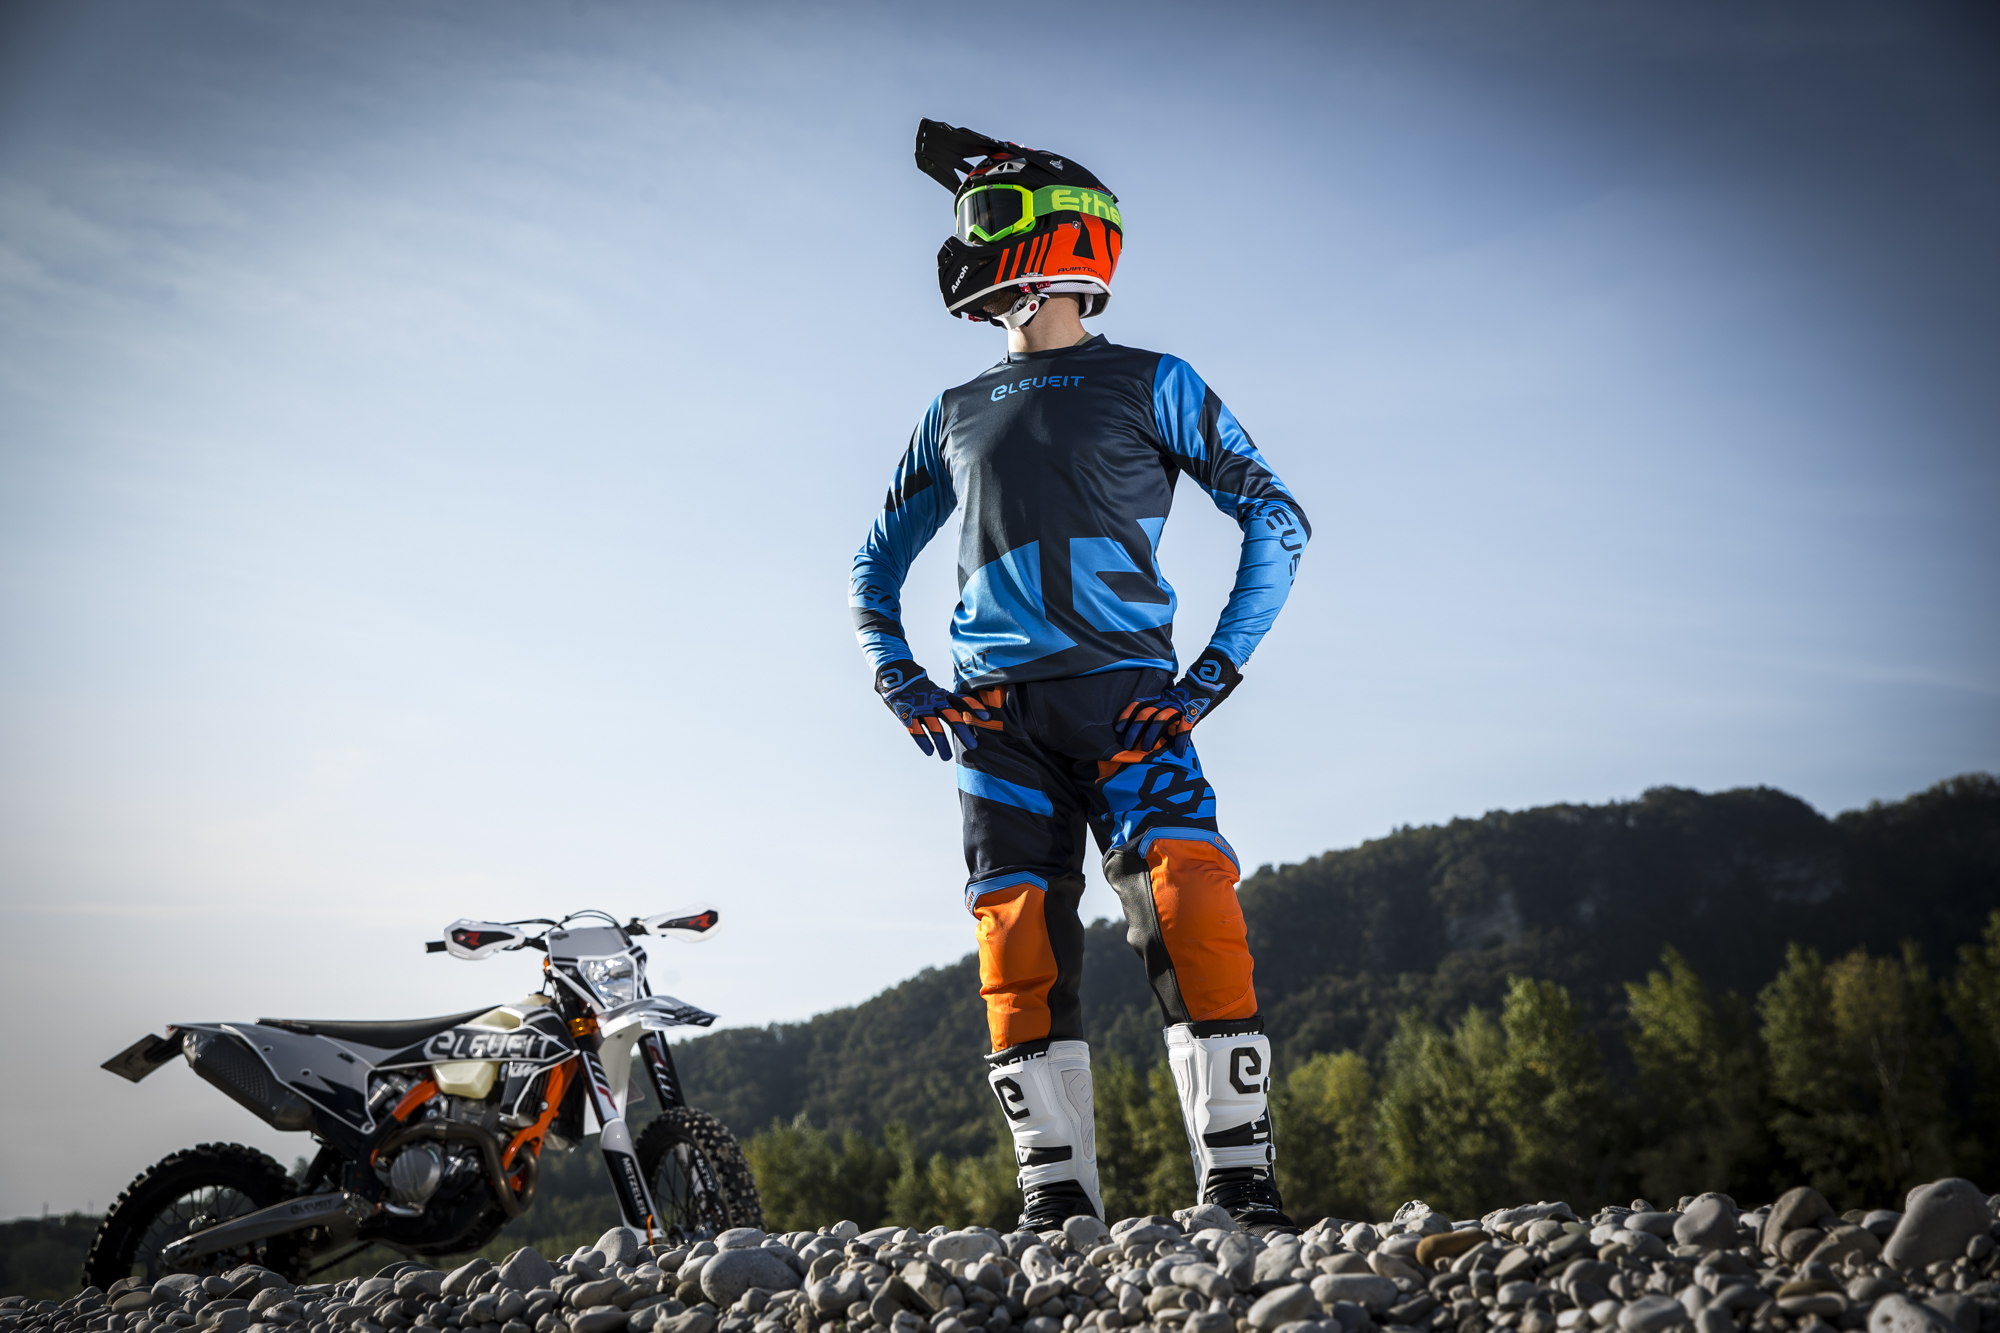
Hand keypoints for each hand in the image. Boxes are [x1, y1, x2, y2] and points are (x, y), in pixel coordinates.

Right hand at [875, 660, 992, 760]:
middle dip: (963, 731)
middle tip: (973, 746)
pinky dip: (923, 740)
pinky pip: (915, 728)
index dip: (974, 707)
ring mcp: (920, 707)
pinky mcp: (906, 713)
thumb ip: (948, 704)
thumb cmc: (920, 689)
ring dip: (942, 742)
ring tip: (947, 757)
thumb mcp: (936, 692)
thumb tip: (969, 718)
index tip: (987, 717)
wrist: (895, 675)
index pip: (961, 700)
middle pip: (951, 716)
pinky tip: (929, 751)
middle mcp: (933, 700)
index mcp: (942, 695)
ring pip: (934, 726)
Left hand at [1115, 649, 1241, 756]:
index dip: (1127, 715)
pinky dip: (1181, 740)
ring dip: (1152, 735)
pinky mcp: (1191, 713)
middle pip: (1146, 713)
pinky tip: (1178, 752)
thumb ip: (1155, 710)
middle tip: (1128, 745)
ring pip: (1161, 719)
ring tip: (1146, 748)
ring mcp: (1179, 707)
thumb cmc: (1184, 698)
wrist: (1206, 684)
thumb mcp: (1167, 700)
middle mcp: (1166, 702)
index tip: (1118, 728)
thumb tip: (1137, 728)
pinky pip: (1185, 727)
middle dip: (1136, 730)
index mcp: (1159, 698)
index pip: (1139, 704)